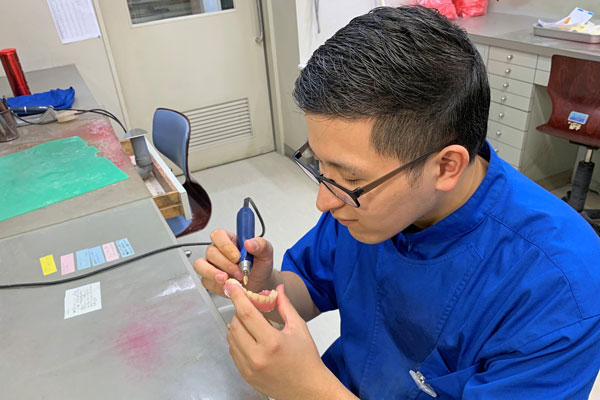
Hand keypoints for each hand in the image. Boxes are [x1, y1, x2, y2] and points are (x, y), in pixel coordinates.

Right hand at [193, 229, 274, 296]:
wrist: (260, 283)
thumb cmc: (260, 265)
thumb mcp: (266, 253)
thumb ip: (260, 245)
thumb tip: (250, 243)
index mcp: (229, 240)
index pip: (218, 235)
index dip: (226, 245)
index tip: (238, 256)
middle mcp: (218, 251)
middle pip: (210, 252)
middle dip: (226, 264)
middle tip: (239, 271)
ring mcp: (211, 265)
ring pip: (201, 265)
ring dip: (213, 273)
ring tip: (226, 279)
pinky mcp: (209, 279)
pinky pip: (205, 281)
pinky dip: (216, 285)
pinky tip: (227, 286)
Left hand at [227, 283, 339, 399]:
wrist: (307, 389)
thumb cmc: (306, 359)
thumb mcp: (299, 328)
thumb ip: (285, 306)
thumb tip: (278, 288)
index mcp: (272, 342)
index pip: (247, 314)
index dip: (238, 298)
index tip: (233, 288)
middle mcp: (257, 356)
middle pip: (235, 325)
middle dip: (239, 312)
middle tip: (249, 308)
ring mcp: (249, 368)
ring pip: (231, 338)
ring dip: (237, 326)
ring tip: (251, 324)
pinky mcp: (245, 375)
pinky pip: (233, 352)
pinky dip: (237, 341)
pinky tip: (249, 339)